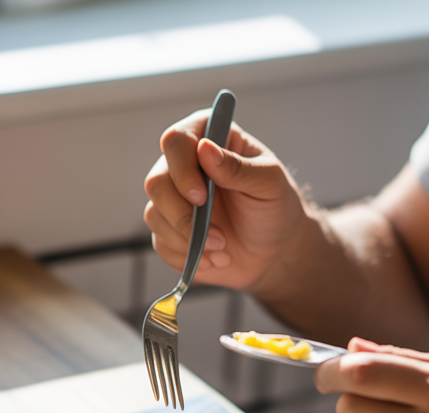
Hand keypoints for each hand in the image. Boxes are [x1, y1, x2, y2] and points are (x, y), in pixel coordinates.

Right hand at [143, 109, 314, 291]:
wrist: (274, 250)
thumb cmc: (275, 207)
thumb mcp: (269, 183)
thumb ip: (238, 167)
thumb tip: (205, 149)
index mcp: (210, 139)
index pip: (176, 140)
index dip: (182, 169)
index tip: (200, 198)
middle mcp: (185, 165)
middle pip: (156, 181)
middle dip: (183, 216)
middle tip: (218, 236)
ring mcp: (173, 198)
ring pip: (154, 214)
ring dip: (188, 239)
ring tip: (223, 247)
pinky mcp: (168, 228)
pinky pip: (160, 242)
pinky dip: (187, 255)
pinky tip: (213, 258)